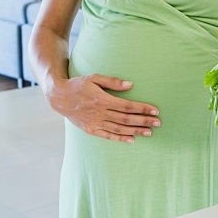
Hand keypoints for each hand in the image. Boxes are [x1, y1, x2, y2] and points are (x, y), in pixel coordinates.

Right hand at [44, 74, 159, 142]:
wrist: (59, 97)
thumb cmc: (79, 85)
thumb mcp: (94, 77)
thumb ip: (112, 82)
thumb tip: (131, 85)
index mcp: (102, 99)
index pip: (127, 106)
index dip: (142, 108)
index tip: (155, 110)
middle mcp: (99, 113)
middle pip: (126, 119)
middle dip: (143, 121)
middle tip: (158, 122)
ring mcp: (95, 123)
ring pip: (119, 129)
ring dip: (135, 131)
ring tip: (149, 132)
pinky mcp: (90, 130)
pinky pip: (108, 136)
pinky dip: (120, 138)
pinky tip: (131, 140)